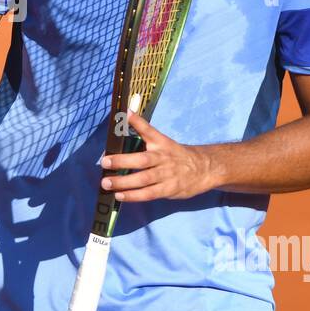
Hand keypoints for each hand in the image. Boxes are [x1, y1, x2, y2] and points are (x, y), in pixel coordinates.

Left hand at [99, 110, 220, 201]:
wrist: (204, 168)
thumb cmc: (176, 155)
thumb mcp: (163, 142)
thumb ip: (144, 136)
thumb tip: (123, 125)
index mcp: (162, 143)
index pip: (149, 130)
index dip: (137, 122)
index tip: (125, 114)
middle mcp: (163, 158)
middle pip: (142, 160)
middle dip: (122, 161)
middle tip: (104, 162)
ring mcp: (166, 175)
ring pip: (143, 179)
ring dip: (124, 182)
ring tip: (107, 183)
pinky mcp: (168, 189)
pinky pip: (149, 194)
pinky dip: (134, 196)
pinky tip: (120, 196)